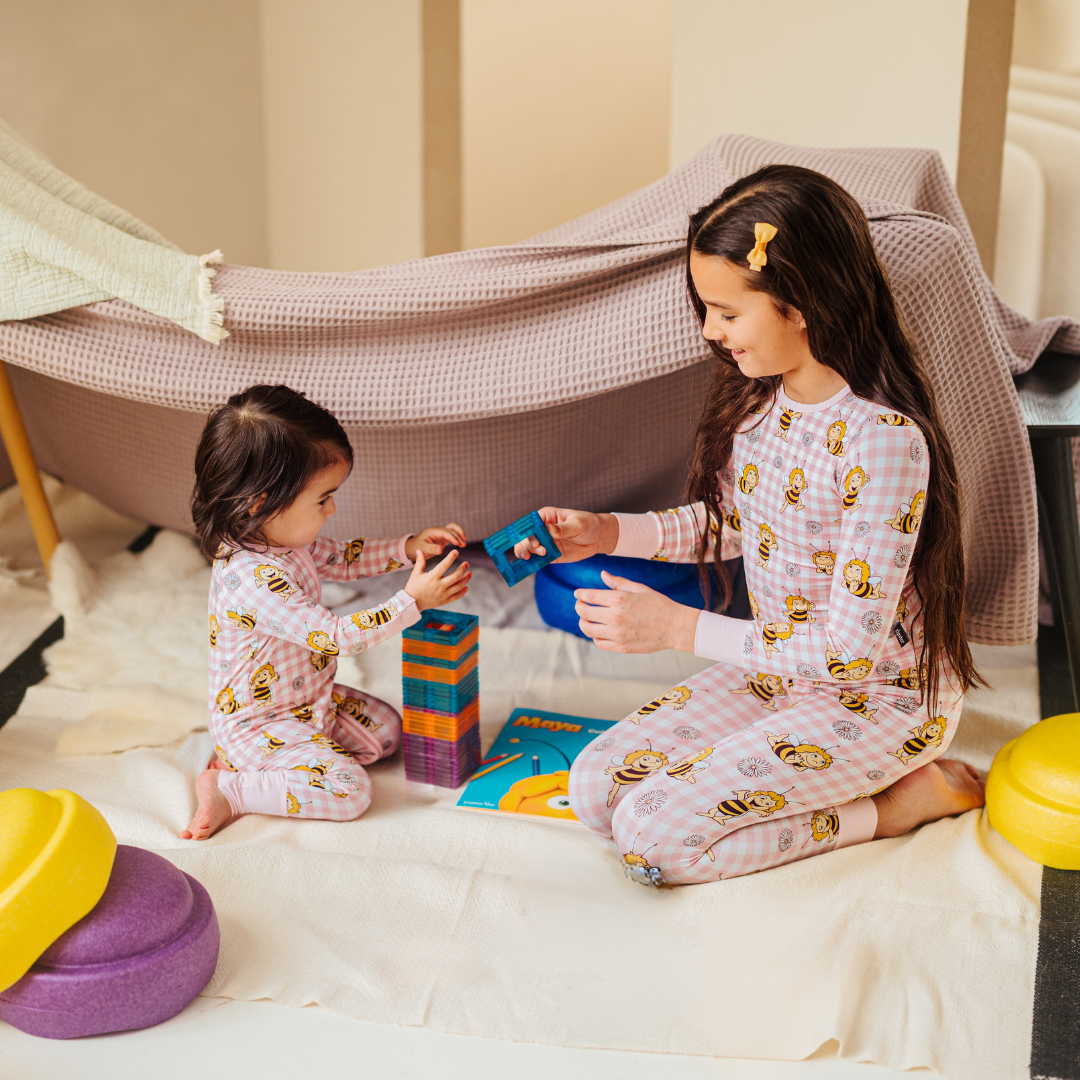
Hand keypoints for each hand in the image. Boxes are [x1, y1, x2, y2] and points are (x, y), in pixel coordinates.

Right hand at [404, 549, 470, 611]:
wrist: (412, 603)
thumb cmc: (413, 586)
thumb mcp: (415, 573)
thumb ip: (420, 561)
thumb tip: (419, 550)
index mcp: (432, 578)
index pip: (444, 566)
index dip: (451, 558)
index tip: (456, 551)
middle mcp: (439, 586)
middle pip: (455, 576)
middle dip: (462, 569)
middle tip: (467, 563)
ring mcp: (443, 594)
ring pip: (458, 586)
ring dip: (465, 579)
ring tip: (470, 573)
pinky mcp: (444, 601)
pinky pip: (456, 596)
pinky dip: (462, 592)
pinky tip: (466, 587)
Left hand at [405, 523, 466, 562]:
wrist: (413, 547)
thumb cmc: (417, 547)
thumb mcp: (423, 549)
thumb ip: (431, 549)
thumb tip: (441, 550)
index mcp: (432, 531)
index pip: (445, 532)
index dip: (452, 537)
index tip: (458, 543)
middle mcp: (437, 530)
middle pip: (451, 529)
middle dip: (458, 536)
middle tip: (463, 545)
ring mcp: (441, 533)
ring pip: (453, 529)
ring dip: (459, 534)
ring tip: (464, 544)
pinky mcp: (443, 537)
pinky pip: (452, 534)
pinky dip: (458, 537)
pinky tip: (462, 544)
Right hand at [512, 507, 618, 562]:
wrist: (598, 537)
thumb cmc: (588, 524)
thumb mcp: (577, 524)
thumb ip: (562, 528)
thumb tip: (549, 530)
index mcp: (545, 517)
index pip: (530, 523)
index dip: (528, 532)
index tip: (535, 541)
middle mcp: (541, 530)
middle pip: (525, 537)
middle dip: (526, 544)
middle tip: (539, 550)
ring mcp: (544, 543)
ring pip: (527, 549)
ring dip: (526, 554)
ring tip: (537, 556)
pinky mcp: (549, 555)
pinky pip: (537, 560)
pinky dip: (533, 564)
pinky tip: (531, 566)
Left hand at [574, 571, 699, 653]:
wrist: (675, 627)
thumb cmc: (658, 604)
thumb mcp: (639, 588)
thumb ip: (618, 582)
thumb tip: (602, 574)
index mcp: (619, 599)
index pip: (589, 596)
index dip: (580, 595)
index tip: (578, 594)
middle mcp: (615, 617)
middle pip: (584, 613)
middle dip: (579, 607)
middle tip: (579, 605)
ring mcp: (617, 634)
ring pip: (588, 629)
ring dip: (583, 623)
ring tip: (585, 619)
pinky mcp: (621, 647)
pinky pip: (599, 643)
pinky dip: (594, 636)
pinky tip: (597, 631)